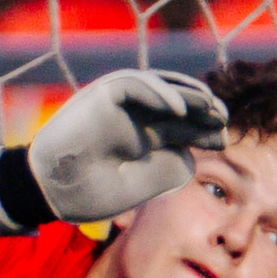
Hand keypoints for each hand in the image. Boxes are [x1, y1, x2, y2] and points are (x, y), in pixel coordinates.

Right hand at [27, 69, 228, 222]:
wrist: (53, 190)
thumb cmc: (90, 193)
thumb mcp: (140, 185)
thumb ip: (166, 169)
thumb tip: (191, 156)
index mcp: (143, 139)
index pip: (180, 128)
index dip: (203, 130)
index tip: (224, 139)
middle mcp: (135, 117)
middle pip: (177, 105)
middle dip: (203, 110)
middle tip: (224, 120)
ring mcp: (120, 104)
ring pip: (161, 89)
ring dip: (187, 95)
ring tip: (211, 108)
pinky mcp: (104, 93)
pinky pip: (137, 84)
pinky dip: (159, 93)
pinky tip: (180, 110)